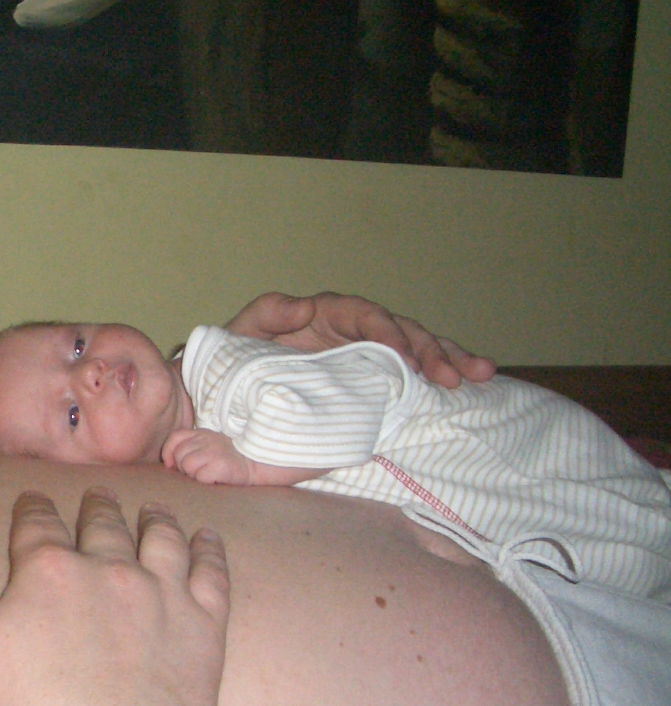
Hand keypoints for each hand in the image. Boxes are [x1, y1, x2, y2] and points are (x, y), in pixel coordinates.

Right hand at [0, 490, 229, 705]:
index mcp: (47, 571)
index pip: (37, 523)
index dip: (33, 508)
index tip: (33, 500)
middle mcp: (107, 568)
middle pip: (103, 523)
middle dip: (96, 507)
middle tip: (97, 497)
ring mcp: (160, 594)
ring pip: (161, 539)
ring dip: (154, 519)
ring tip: (153, 509)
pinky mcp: (202, 627)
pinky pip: (212, 574)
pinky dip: (210, 551)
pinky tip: (207, 540)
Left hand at [162, 428, 253, 484]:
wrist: (255, 463)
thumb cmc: (228, 457)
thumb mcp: (208, 445)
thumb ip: (189, 447)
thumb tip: (168, 463)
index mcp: (201, 433)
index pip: (175, 437)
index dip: (168, 452)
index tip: (171, 464)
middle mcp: (206, 439)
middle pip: (179, 456)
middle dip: (185, 467)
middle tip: (201, 470)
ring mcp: (213, 451)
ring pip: (188, 466)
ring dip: (195, 475)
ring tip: (208, 473)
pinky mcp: (221, 464)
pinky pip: (201, 477)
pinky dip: (206, 481)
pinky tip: (216, 478)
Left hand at [224, 291, 494, 387]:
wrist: (225, 399)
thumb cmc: (233, 360)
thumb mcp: (241, 333)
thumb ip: (267, 314)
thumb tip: (304, 306)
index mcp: (326, 315)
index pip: (365, 315)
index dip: (388, 332)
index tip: (402, 357)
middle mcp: (353, 332)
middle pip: (402, 332)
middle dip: (432, 351)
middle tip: (454, 377)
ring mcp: (367, 358)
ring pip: (416, 352)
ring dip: (450, 361)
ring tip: (480, 375)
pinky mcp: (373, 386)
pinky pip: (414, 378)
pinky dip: (444, 377)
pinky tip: (474, 386)